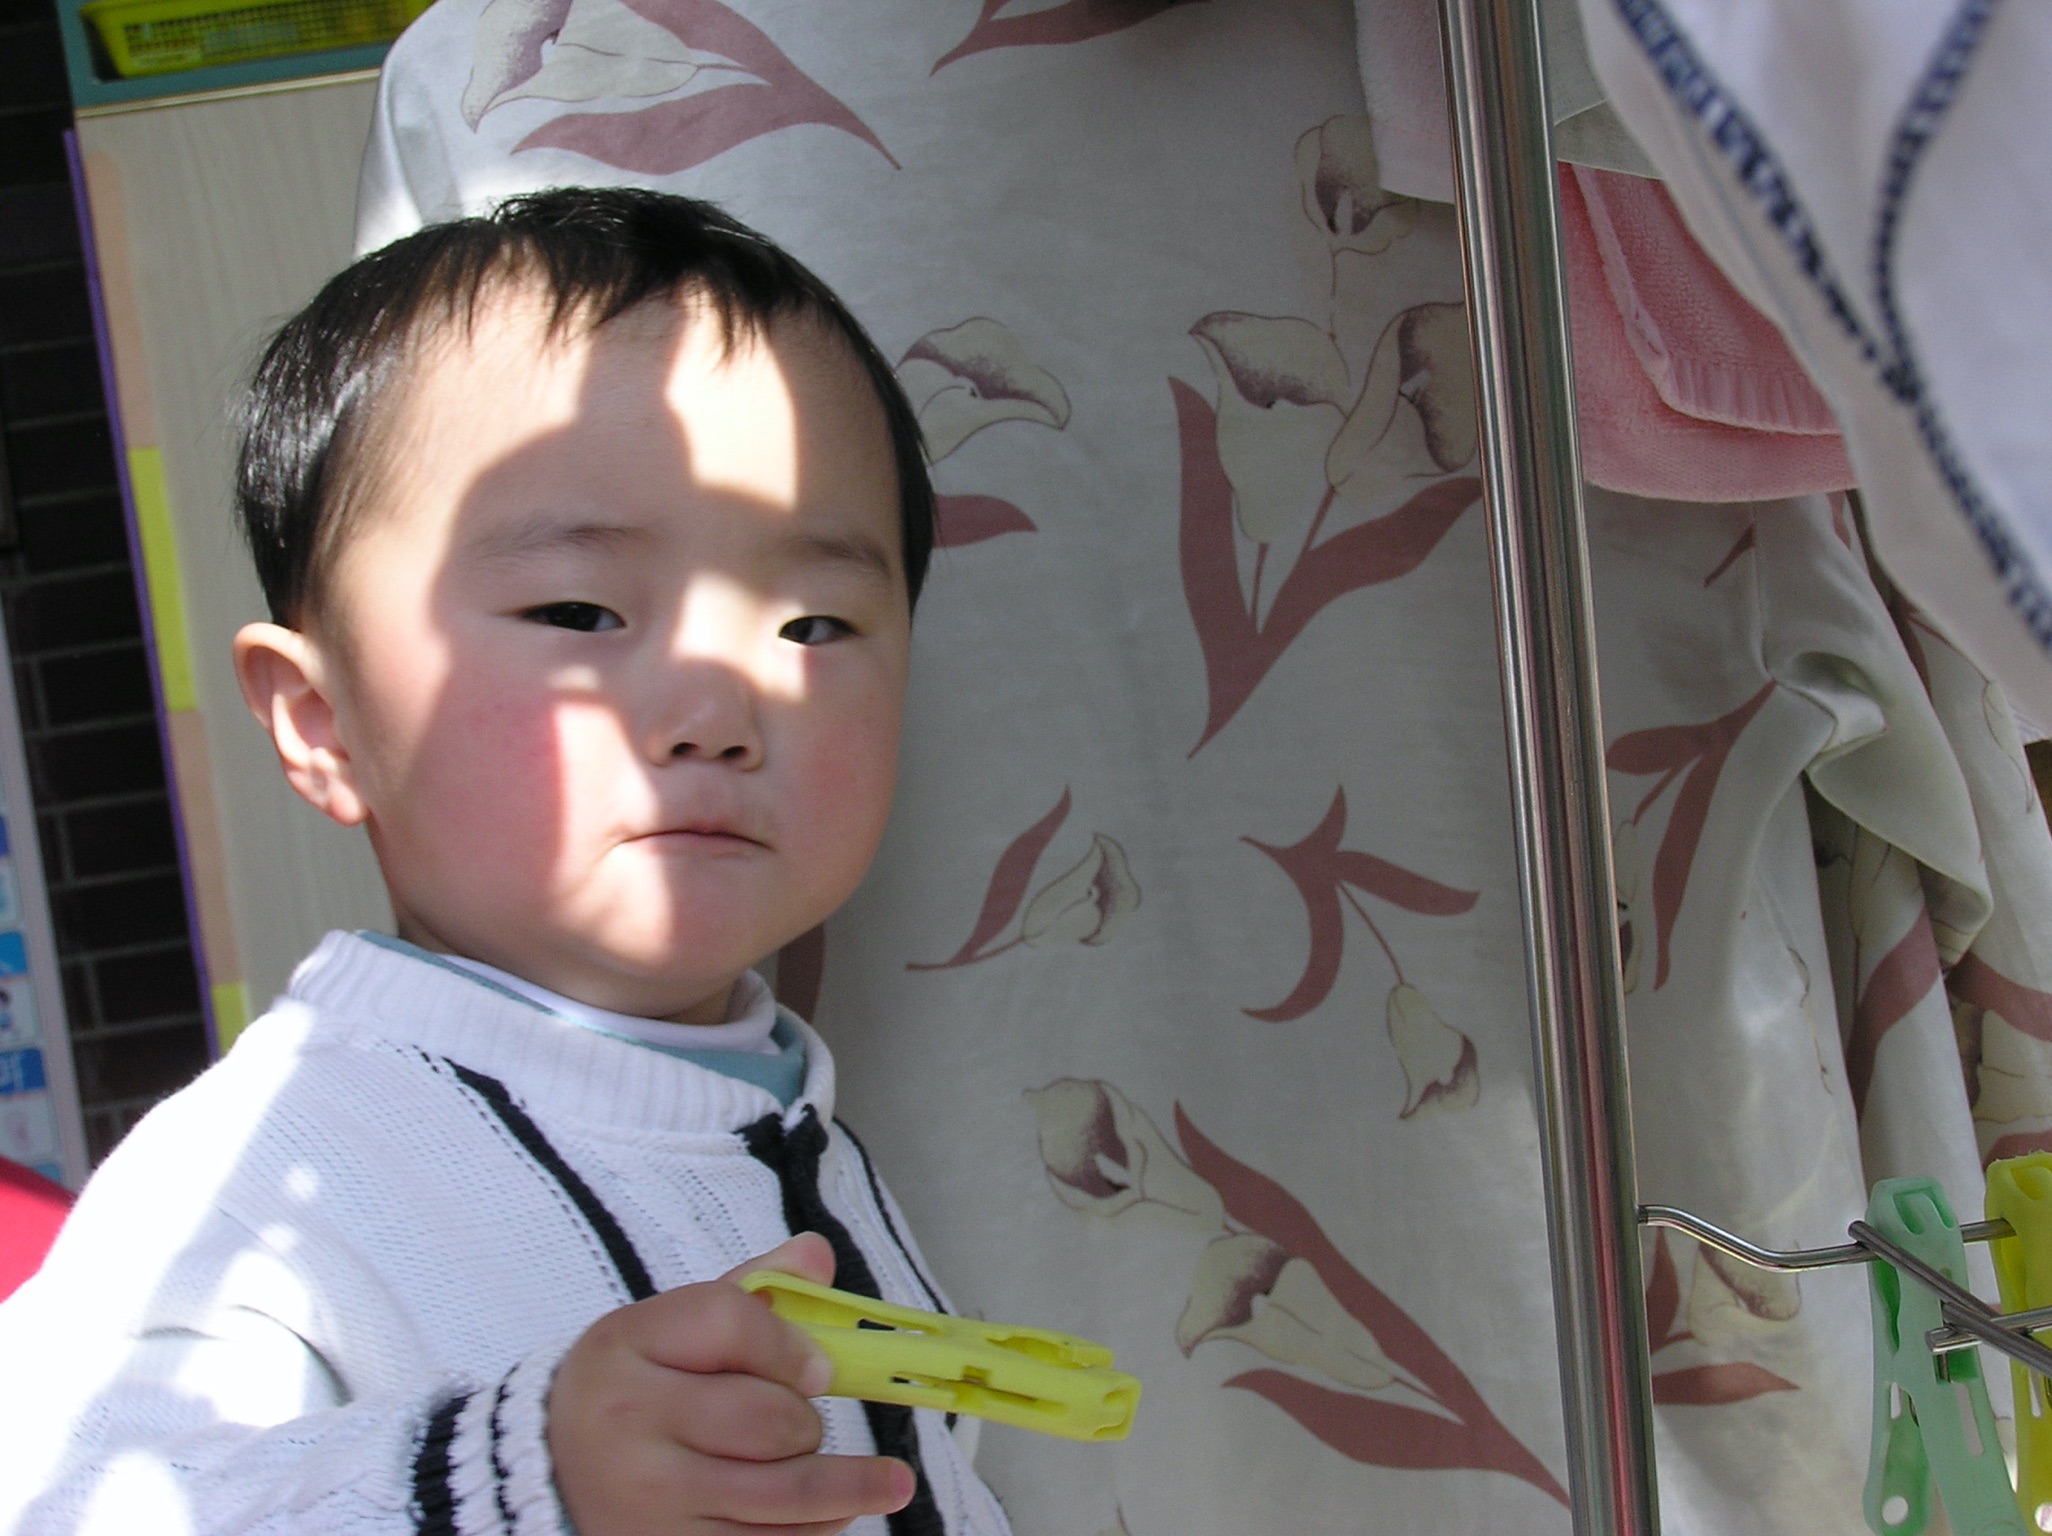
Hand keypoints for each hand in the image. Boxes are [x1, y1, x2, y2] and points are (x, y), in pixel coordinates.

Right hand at [548, 1233, 914, 1535]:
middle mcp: (629, 1424)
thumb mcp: (664, 1332)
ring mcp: (648, 1501)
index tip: (818, 1369)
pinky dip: (811, 1532)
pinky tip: (832, 1517)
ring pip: (782, 1492)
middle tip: (803, 1424)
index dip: (789, 1344)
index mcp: (626, 1346)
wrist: (544, 1480)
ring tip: (890, 1483)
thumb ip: (744, 1294)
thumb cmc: (628, 1394)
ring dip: (843, 1486)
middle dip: (805, 1421)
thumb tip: (816, 1256)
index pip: (730, 1321)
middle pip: (768, 1416)